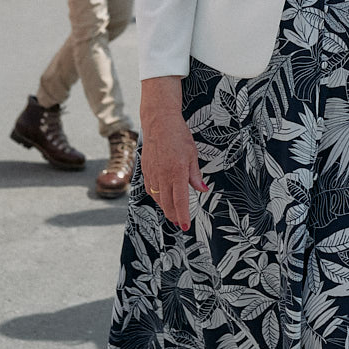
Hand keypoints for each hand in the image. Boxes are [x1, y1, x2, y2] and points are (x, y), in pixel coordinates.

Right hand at [140, 84, 209, 228]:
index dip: (183, 216)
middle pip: (167, 204)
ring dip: (165, 208)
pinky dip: (157, 197)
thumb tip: (202, 190)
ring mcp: (152, 174)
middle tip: (180, 223)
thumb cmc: (178, 135)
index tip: (186, 226)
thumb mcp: (192, 154)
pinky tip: (162, 198)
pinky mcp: (145, 170)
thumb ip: (195, 175)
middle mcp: (163, 176)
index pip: (180, 201)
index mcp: (177, 172)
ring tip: (173, 213)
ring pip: (157, 198)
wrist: (159, 122)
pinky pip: (150, 189)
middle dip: (174, 216)